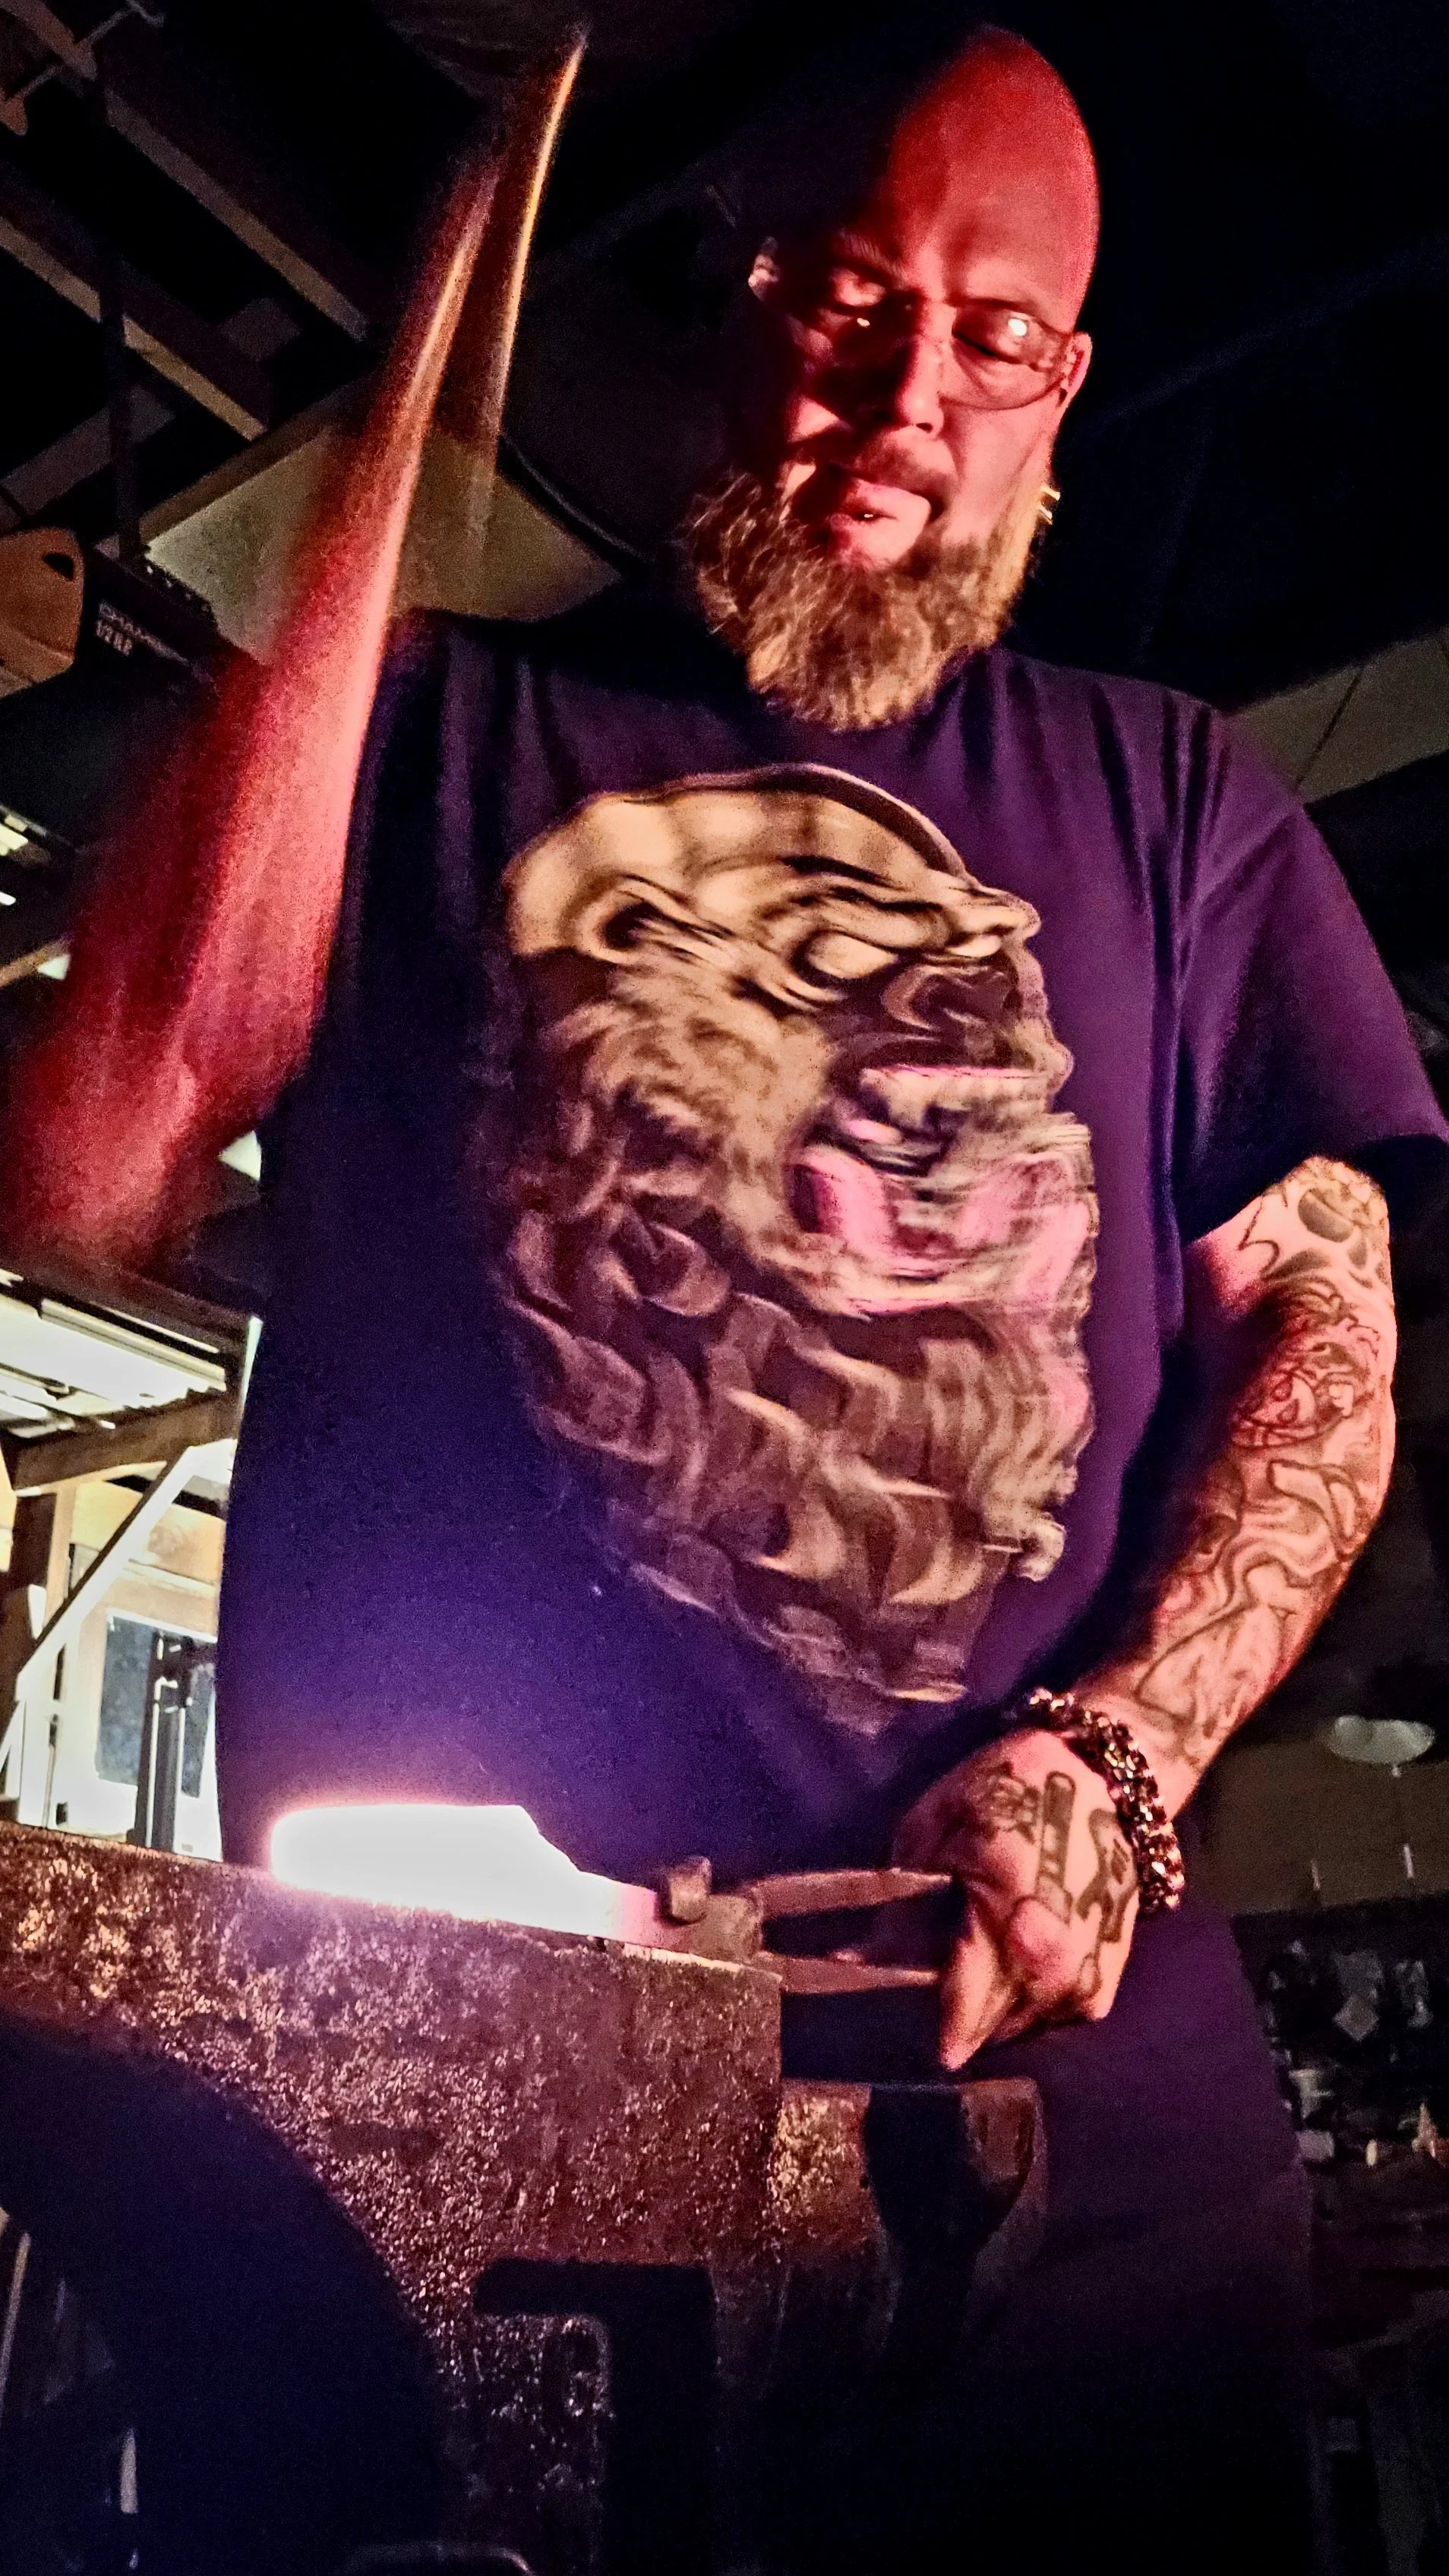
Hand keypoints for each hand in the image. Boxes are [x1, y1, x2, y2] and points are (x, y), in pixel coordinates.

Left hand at [892, 1730, 1138, 2068]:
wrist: (1102, 1778)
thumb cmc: (1010, 1791)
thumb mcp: (935, 1832)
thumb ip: (900, 1909)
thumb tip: (856, 1961)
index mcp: (1011, 1930)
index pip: (959, 2013)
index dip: (925, 2021)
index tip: (898, 2024)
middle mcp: (1055, 1970)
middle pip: (987, 2029)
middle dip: (953, 2014)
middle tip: (933, 1977)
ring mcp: (1086, 1980)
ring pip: (1019, 2028)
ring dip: (991, 2011)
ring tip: (975, 1964)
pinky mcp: (1106, 1979)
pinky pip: (1055, 2017)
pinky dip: (1029, 2002)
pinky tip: (1014, 1963)